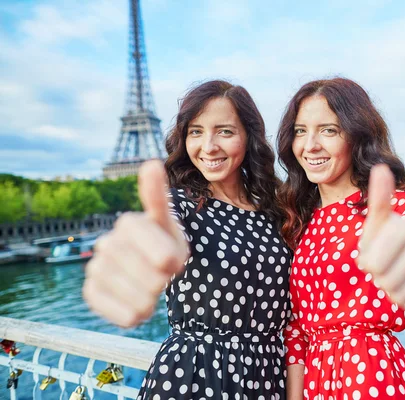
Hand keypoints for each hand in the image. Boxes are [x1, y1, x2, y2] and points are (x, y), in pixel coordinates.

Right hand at [83, 160, 187, 327]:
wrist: (149, 267)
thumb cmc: (165, 242)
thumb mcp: (170, 224)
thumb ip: (159, 199)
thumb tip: (150, 164)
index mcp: (130, 223)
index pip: (165, 258)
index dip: (175, 263)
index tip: (174, 261)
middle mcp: (107, 243)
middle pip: (155, 280)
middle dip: (166, 281)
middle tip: (163, 273)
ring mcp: (97, 268)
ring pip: (142, 301)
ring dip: (155, 298)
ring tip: (151, 286)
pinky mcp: (92, 292)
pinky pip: (124, 315)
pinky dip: (137, 314)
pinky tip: (138, 301)